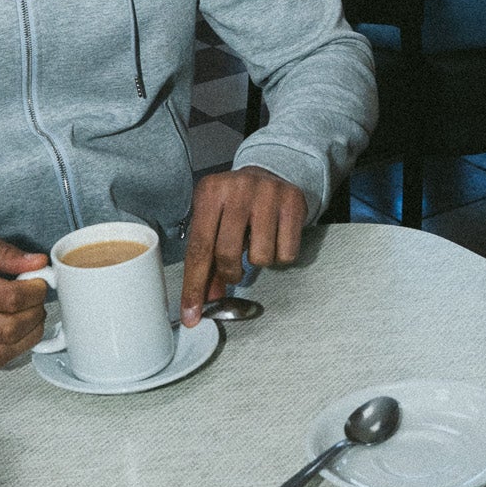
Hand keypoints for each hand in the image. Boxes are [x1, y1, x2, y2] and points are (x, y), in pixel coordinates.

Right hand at [0, 223, 48, 367]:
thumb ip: (2, 251)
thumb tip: (36, 263)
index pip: (7, 297)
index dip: (34, 291)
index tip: (40, 281)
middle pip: (8, 329)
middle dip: (35, 313)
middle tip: (38, 299)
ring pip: (4, 351)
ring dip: (29, 335)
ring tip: (31, 315)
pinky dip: (15, 349)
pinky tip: (18, 331)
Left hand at [179, 168, 308, 325]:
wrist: (270, 172)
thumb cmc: (235, 204)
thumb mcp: (214, 222)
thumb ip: (207, 260)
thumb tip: (203, 300)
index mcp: (209, 192)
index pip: (199, 248)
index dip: (194, 286)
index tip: (192, 314)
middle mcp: (237, 188)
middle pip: (227, 254)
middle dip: (230, 272)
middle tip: (233, 269)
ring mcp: (267, 193)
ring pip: (260, 256)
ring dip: (258, 260)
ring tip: (257, 241)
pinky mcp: (293, 202)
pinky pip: (286, 253)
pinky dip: (280, 254)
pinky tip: (275, 236)